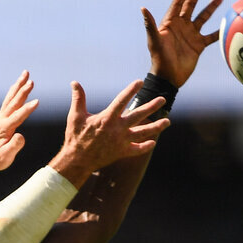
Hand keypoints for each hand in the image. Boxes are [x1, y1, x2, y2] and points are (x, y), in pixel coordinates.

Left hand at [0, 70, 39, 173]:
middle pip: (14, 102)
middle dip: (23, 91)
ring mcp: (0, 117)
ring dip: (18, 86)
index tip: (38, 101)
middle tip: (31, 80)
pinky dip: (14, 92)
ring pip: (11, 98)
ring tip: (25, 74)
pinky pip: (8, 101)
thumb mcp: (6, 156)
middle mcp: (1, 119)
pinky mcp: (0, 118)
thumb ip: (14, 146)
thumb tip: (20, 136)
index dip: (28, 109)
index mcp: (4, 128)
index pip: (18, 116)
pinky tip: (17, 87)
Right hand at [49, 79, 169, 188]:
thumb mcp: (75, 116)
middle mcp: (117, 129)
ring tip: (167, 122)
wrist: (77, 161)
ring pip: (143, 132)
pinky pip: (137, 150)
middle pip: (138, 115)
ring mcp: (121, 141)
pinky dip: (145, 146)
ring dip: (156, 127)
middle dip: (152, 106)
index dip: (131, 90)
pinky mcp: (121, 152)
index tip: (140, 82)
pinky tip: (153, 142)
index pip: (122, 100)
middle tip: (163, 99)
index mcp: (107, 118)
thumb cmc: (75, 137)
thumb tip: (74, 82)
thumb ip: (78, 98)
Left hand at [141, 0, 226, 87]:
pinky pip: (211, 36)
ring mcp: (191, 35)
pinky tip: (228, 22)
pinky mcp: (198, 45)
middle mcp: (182, 26)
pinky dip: (220, 30)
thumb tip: (143, 8)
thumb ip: (150, 25)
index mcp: (171, 23)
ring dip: (214, 4)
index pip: (178, 2)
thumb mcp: (154, 41)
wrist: (168, 78)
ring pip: (204, 15)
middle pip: (192, 3)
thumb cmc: (159, 59)